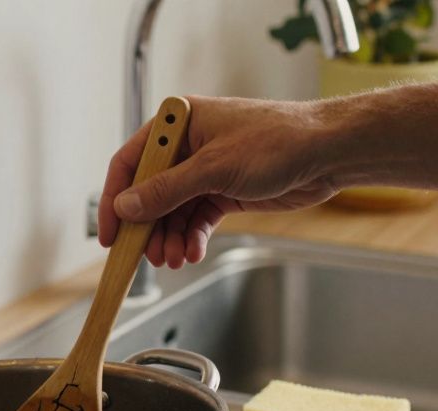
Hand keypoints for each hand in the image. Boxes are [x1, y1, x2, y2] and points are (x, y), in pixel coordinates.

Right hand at [97, 95, 337, 267]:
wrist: (327, 153)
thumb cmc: (279, 141)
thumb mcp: (214, 168)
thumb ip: (167, 190)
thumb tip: (128, 206)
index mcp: (178, 124)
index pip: (131, 163)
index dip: (116, 199)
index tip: (110, 232)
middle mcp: (188, 145)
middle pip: (150, 193)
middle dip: (149, 227)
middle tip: (148, 256)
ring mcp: (206, 169)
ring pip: (173, 211)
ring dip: (170, 237)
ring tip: (175, 259)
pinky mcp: (224, 190)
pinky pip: (196, 218)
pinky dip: (192, 237)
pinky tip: (193, 252)